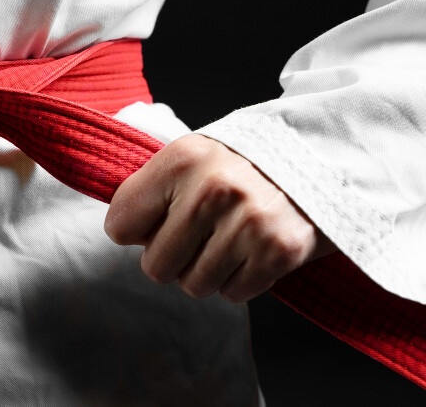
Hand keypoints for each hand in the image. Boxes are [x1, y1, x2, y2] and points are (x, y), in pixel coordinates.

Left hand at [103, 134, 336, 301]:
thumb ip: (154, 187)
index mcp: (181, 160)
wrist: (325, 156)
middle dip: (173, 257)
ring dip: (207, 270)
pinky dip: (241, 278)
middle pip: (155, 266)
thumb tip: (119, 231)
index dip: (136, 230)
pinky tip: (254, 248)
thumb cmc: (246, 160)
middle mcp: (211, 191)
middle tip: (199, 234)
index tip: (156, 221)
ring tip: (229, 238)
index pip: (121, 224)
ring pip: (193, 285)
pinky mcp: (278, 251)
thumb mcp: (195, 154)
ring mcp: (247, 223)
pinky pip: (232, 293)